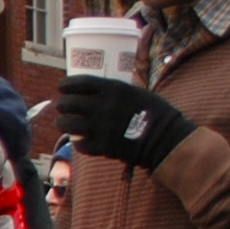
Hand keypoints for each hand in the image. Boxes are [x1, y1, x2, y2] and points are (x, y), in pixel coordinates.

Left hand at [56, 74, 195, 170]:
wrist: (167, 138)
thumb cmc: (154, 113)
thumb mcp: (135, 92)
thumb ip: (112, 91)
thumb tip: (88, 91)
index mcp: (114, 89)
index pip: (78, 82)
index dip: (66, 86)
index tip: (62, 88)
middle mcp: (104, 106)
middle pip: (67, 103)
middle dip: (63, 105)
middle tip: (64, 108)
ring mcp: (102, 127)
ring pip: (66, 124)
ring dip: (63, 123)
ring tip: (66, 124)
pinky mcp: (102, 146)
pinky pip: (78, 144)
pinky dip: (78, 143)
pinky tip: (83, 140)